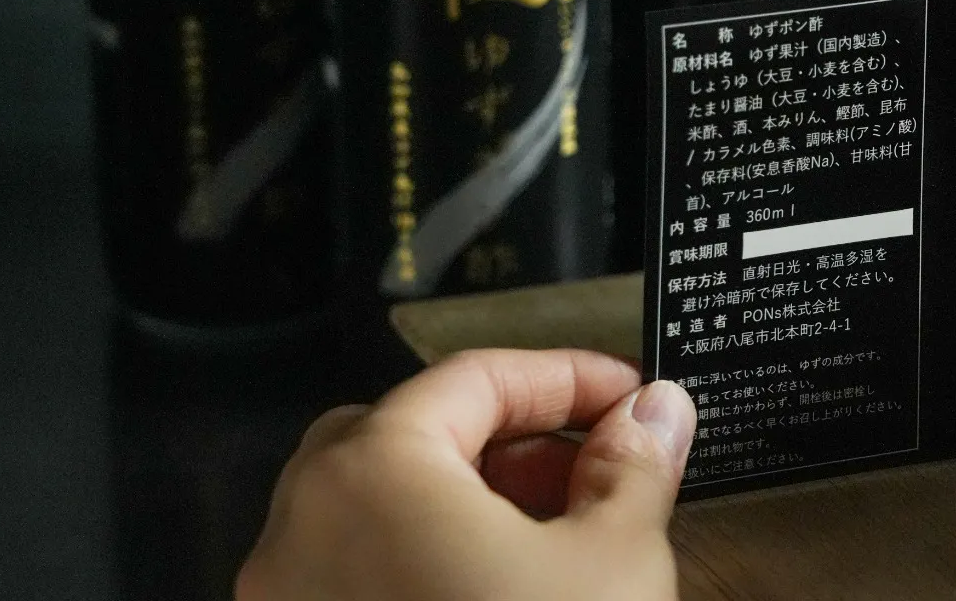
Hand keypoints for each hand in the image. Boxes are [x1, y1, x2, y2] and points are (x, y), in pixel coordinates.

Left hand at [238, 348, 694, 600]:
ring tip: (557, 536)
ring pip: (372, 512)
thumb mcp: (613, 562)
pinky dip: (424, 563)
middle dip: (502, 437)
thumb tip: (656, 411)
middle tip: (589, 462)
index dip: (564, 377)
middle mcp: (299, 530)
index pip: (471, 381)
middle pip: (402, 435)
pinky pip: (356, 581)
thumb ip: (634, 467)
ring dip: (464, 502)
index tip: (631, 397)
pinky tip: (500, 596)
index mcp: (372, 474)